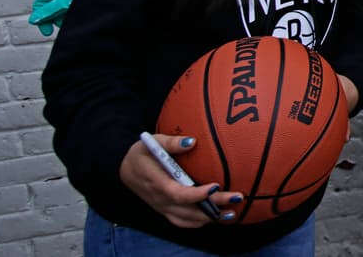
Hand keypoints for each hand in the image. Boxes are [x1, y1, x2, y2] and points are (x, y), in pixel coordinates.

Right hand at [119, 134, 241, 226]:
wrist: (125, 170)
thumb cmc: (142, 153)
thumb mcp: (152, 142)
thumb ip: (171, 142)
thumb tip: (192, 140)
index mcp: (156, 182)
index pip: (177, 193)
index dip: (196, 194)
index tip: (216, 186)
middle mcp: (160, 199)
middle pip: (188, 210)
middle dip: (214, 206)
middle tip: (237, 198)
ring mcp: (163, 207)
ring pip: (187, 220)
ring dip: (210, 218)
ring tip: (233, 212)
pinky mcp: (166, 210)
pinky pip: (184, 222)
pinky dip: (201, 221)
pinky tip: (219, 215)